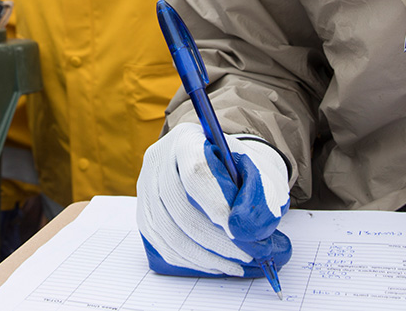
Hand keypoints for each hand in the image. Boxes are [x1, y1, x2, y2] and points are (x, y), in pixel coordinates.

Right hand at [137, 122, 291, 276]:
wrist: (225, 167)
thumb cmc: (242, 170)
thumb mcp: (261, 174)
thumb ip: (257, 198)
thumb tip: (243, 231)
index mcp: (188, 139)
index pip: (195, 172)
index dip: (216, 205)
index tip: (240, 232)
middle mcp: (159, 160)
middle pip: (178, 205)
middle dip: (215, 239)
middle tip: (247, 255)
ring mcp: (146, 187)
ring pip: (167, 230)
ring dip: (203, 255)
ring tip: (234, 265)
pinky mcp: (144, 212)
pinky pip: (160, 243)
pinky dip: (188, 259)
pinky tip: (213, 264)